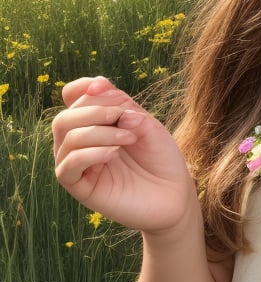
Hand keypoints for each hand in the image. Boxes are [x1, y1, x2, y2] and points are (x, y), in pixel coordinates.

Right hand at [52, 76, 198, 234]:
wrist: (175, 195)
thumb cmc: (161, 158)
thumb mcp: (146, 124)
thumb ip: (123, 105)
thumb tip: (99, 86)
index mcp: (93, 123)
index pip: (71, 97)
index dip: (83, 87)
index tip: (105, 86)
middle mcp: (79, 143)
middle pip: (64, 117)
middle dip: (94, 110)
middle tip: (125, 117)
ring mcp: (77, 166)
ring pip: (66, 137)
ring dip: (99, 131)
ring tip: (129, 138)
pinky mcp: (80, 188)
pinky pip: (68, 166)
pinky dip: (90, 153)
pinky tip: (113, 153)